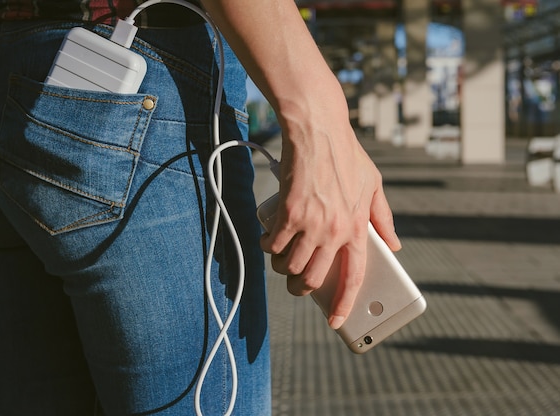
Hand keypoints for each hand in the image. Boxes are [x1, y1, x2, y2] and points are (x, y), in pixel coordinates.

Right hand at [260, 78, 399, 328]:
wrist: (318, 130)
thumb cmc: (346, 155)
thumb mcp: (374, 185)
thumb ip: (383, 218)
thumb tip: (394, 245)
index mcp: (358, 227)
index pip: (354, 276)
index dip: (344, 303)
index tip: (337, 321)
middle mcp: (335, 231)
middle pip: (314, 278)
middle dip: (301, 288)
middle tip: (296, 283)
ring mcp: (311, 224)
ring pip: (291, 265)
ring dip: (282, 267)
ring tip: (282, 256)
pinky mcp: (288, 213)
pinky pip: (273, 245)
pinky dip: (268, 247)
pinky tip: (269, 239)